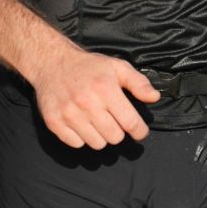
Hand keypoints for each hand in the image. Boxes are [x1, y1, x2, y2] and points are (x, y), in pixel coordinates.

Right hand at [30, 43, 161, 147]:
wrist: (52, 63)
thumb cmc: (89, 67)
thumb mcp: (117, 67)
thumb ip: (139, 83)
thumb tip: (154, 97)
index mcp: (105, 89)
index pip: (130, 123)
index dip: (140, 131)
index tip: (139, 131)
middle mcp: (87, 103)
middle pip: (115, 137)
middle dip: (118, 132)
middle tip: (113, 121)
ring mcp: (69, 114)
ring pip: (97, 144)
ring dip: (101, 136)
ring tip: (96, 121)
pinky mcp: (54, 122)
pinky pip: (77, 144)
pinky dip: (82, 138)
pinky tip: (81, 123)